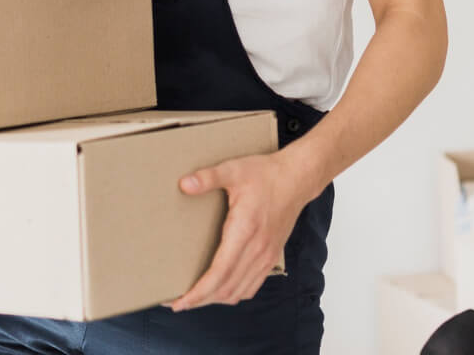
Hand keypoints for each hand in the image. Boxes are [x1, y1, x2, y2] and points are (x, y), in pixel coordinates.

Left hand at [168, 150, 315, 311]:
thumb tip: (184, 184)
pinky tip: (220, 291)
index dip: (198, 292)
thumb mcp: (234, 169)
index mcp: (245, 231)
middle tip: (177, 303)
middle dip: (200, 300)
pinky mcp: (271, 257)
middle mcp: (257, 249)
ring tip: (194, 299)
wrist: (297, 179)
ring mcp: (266, 256)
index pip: (219, 273)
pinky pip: (252, 286)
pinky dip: (234, 294)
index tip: (179, 302)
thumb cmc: (265, 174)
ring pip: (238, 292)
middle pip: (226, 288)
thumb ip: (208, 177)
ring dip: (215, 300)